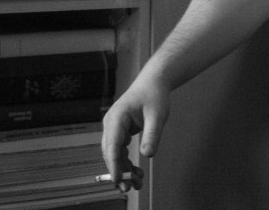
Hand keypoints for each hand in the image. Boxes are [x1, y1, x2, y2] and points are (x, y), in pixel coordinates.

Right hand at [101, 71, 170, 191]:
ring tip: (137, 182)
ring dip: (123, 169)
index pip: (112, 144)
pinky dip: (127, 162)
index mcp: (117, 117)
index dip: (114, 164)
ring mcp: (114, 128)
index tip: (118, 179)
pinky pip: (120, 150)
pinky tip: (136, 172)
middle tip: (130, 187)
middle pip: (111, 152)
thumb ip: (152, 134)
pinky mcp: (120, 131)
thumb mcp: (157, 115)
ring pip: (115, 154)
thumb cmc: (154, 94)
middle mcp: (111, 123)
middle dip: (119, 171)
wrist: (153, 82)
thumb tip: (147, 155)